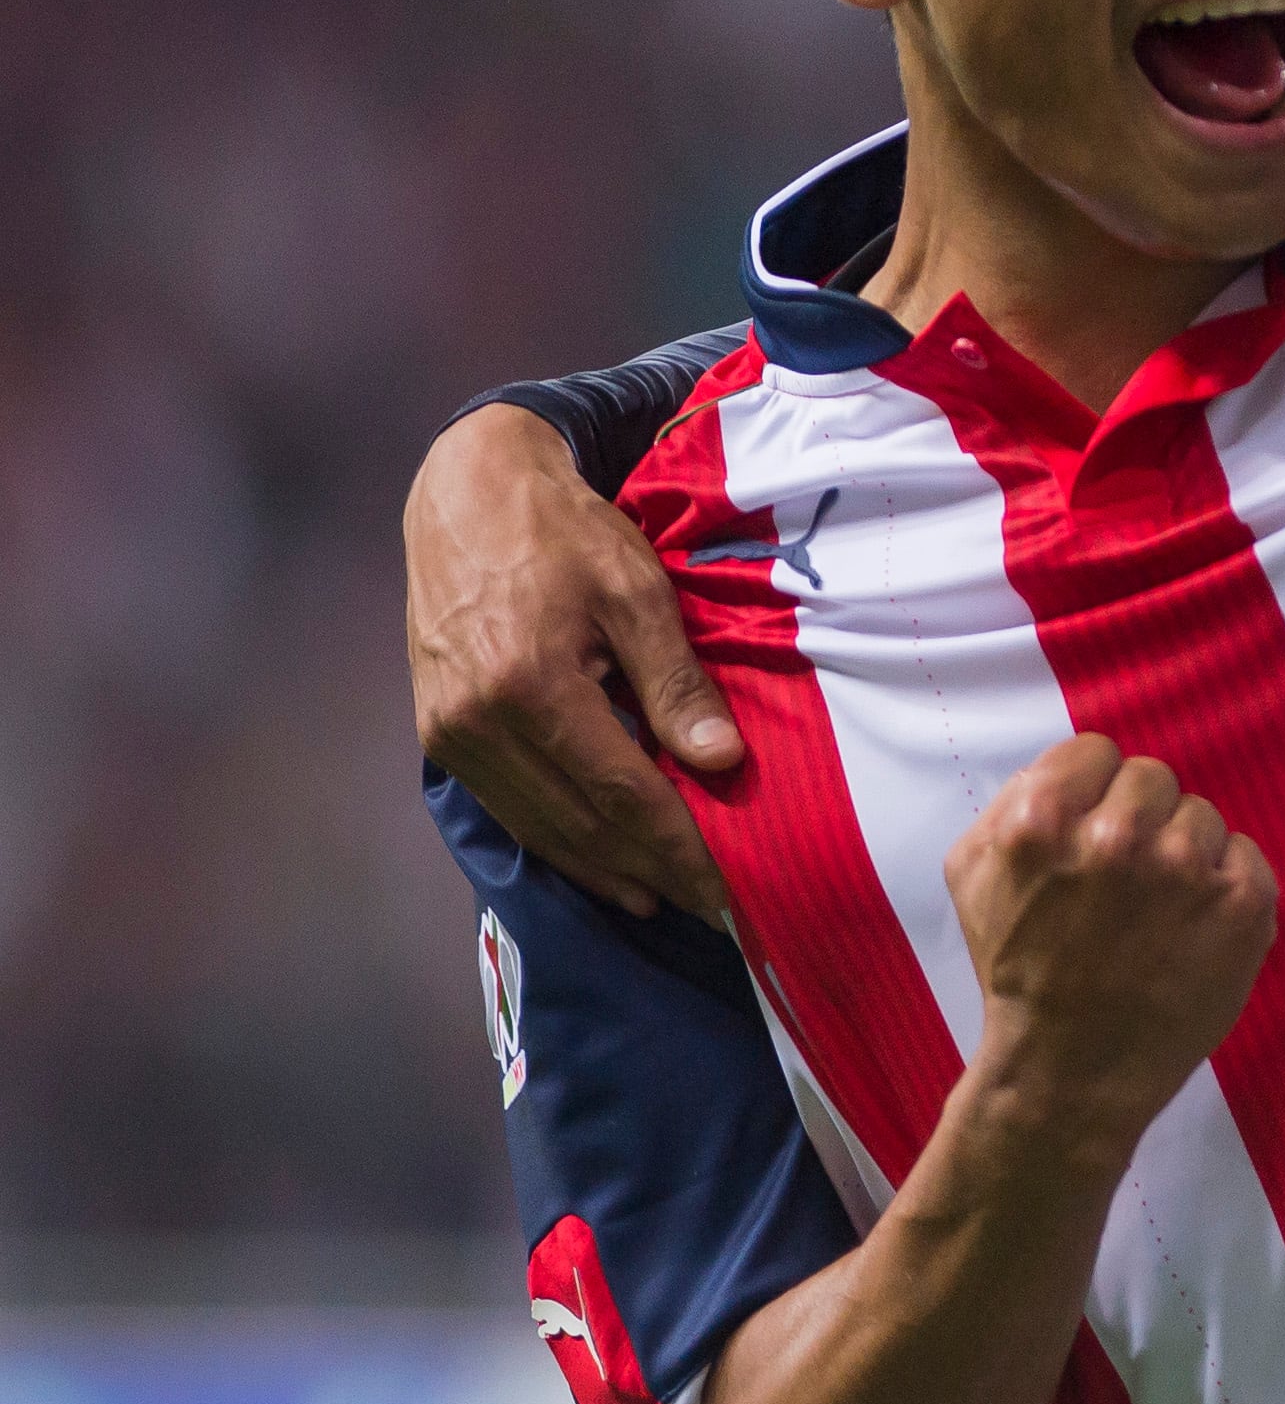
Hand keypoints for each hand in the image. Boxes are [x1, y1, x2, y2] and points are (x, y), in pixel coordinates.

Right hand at [407, 405, 742, 919]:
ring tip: (662, 897)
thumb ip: (676, 681)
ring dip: (602, 869)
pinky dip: (558, 840)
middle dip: (649, 870)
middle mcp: (477, 724)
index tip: (727, 889)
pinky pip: (508, 806)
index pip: (621, 795)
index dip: (678, 848)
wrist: (467, 496)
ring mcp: (449, 734)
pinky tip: (599, 860)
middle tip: (709, 907)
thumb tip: (722, 760)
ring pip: (538, 827)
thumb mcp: (637, 592)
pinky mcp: (438, 732)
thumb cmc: (564, 533)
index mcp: (528, 688)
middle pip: (578, 824)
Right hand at [945, 736, 1276, 1162]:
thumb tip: (1072, 764)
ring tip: (1155, 915)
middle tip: (1122, 882)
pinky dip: (1224, 887)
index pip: (1096, 750)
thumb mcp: (973, 877)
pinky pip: (1245, 855)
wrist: (1069, 1074)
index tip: (1088, 835)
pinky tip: (1192, 930)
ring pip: (1202, 816)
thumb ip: (1013, 801)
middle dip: (1137, 820)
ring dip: (1182, 855)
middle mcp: (1119, 837)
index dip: (1091, 792)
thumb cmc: (1017, 972)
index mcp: (1042, 819)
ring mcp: (1187, 870)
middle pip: (1152, 777)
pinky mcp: (1243, 904)